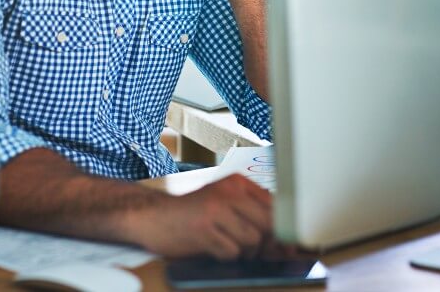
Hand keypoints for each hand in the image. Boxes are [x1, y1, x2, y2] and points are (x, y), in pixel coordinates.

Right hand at [127, 174, 273, 259]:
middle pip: (268, 224)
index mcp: (237, 183)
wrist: (153, 216)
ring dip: (244, 251)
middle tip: (255, 250)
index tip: (287, 245)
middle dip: (266, 244)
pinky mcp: (203, 230)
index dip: (283, 229)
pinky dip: (226, 255)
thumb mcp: (225, 204)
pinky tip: (213, 247)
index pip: (275, 206)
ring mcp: (215, 210)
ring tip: (227, 244)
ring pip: (252, 240)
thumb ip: (254, 216)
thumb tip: (286, 244)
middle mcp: (228, 192)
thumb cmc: (192, 214)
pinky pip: (231, 252)